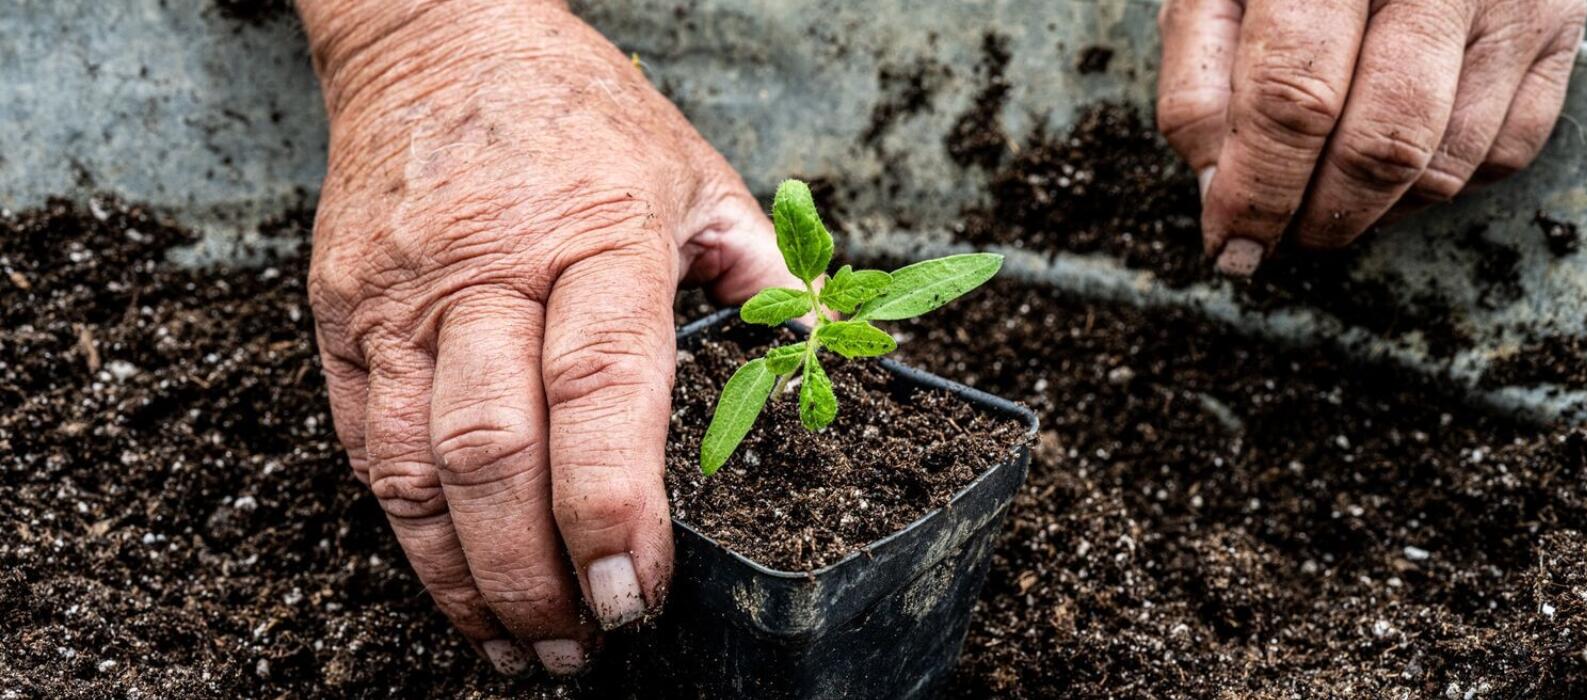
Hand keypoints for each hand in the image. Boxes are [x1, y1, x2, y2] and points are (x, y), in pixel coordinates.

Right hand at [297, 0, 790, 675]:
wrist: (435, 39)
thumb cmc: (577, 110)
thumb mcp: (692, 170)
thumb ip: (757, 266)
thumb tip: (817, 349)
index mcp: (596, 230)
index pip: (601, 384)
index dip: (615, 502)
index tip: (638, 588)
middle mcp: (488, 268)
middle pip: (497, 448)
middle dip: (539, 571)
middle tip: (584, 648)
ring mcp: (402, 296)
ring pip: (417, 466)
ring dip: (469, 578)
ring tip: (523, 647)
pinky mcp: (343, 316)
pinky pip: (366, 445)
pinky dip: (412, 534)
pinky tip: (457, 586)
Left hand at [1157, 0, 1586, 274]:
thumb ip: (1200, 82)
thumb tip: (1219, 191)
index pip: (1293, 101)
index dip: (1258, 192)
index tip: (1231, 244)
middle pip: (1379, 145)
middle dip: (1317, 216)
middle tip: (1277, 235)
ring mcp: (1510, 1)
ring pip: (1443, 164)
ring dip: (1373, 210)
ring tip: (1325, 196)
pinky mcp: (1557, 30)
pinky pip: (1503, 152)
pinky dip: (1438, 182)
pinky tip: (1392, 165)